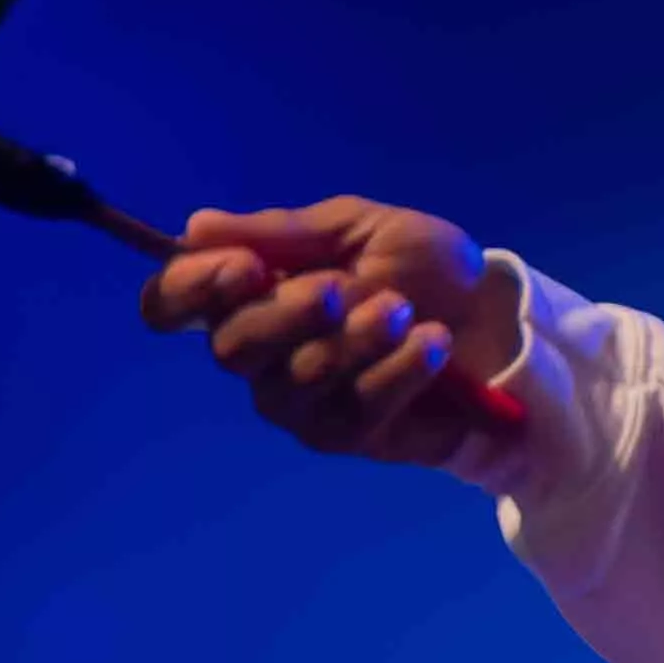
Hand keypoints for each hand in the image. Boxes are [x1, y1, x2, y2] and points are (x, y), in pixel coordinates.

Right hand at [144, 197, 518, 467]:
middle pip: (230, 347)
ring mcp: (295, 400)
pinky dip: (397, 370)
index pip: (169, 304)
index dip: (190, 289)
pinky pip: (353, 408)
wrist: (493, 315)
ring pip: (297, 378)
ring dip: (359, 337)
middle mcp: (255, 353)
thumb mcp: (360, 228)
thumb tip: (195, 227)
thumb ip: (284, 231)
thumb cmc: (421, 268)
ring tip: (406, 310)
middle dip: (290, 312)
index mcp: (246, 293)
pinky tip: (431, 344)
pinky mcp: (342, 435)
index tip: (247, 267)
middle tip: (343, 288)